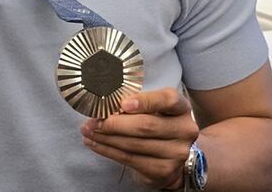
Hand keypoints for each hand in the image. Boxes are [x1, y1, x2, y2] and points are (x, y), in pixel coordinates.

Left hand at [79, 88, 197, 189]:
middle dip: (114, 123)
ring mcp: (176, 153)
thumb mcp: (153, 108)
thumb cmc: (157, 122)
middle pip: (146, 126)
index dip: (145, 101)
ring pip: (134, 144)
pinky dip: (107, 150)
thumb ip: (136, 102)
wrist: (173, 155)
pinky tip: (94, 143)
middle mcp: (184, 130)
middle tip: (92, 120)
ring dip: (105, 138)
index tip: (123, 103)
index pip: (168, 100)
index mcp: (181, 108)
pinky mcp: (164, 170)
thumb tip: (108, 105)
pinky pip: (130, 159)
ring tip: (87, 131)